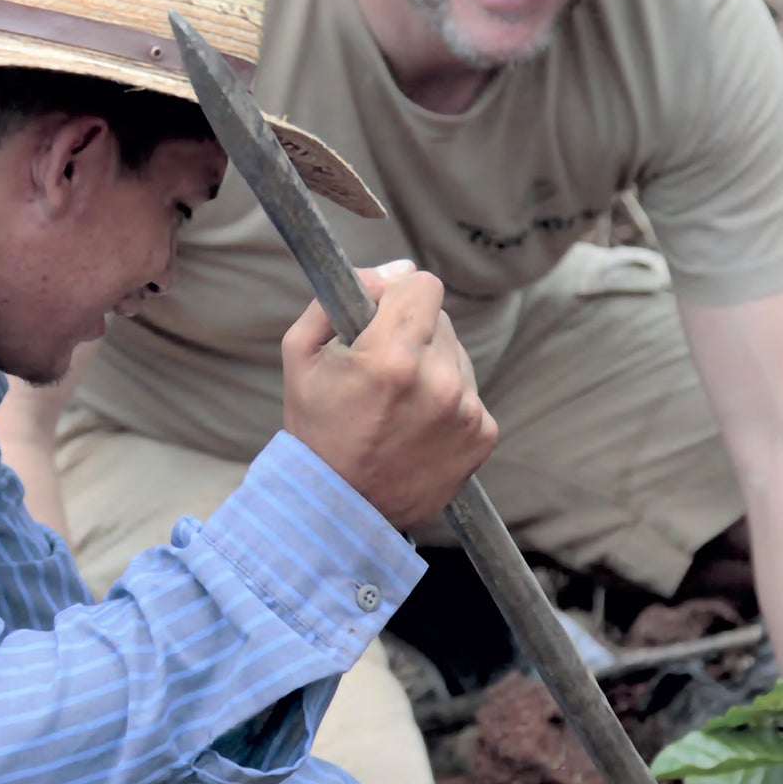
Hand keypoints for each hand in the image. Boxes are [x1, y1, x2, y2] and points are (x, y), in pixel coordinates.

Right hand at [281, 263, 497, 528]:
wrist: (338, 511)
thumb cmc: (315, 431)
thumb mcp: (300, 355)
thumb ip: (335, 299)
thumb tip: (390, 272)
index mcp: (393, 357)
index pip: (423, 285)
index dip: (399, 294)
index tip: (382, 315)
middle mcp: (439, 382)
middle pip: (441, 320)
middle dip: (413, 334)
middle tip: (381, 371)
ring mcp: (466, 412)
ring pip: (457, 357)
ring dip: (432, 369)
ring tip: (397, 406)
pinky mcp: (482, 436)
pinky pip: (470, 395)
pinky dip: (448, 404)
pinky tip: (416, 428)